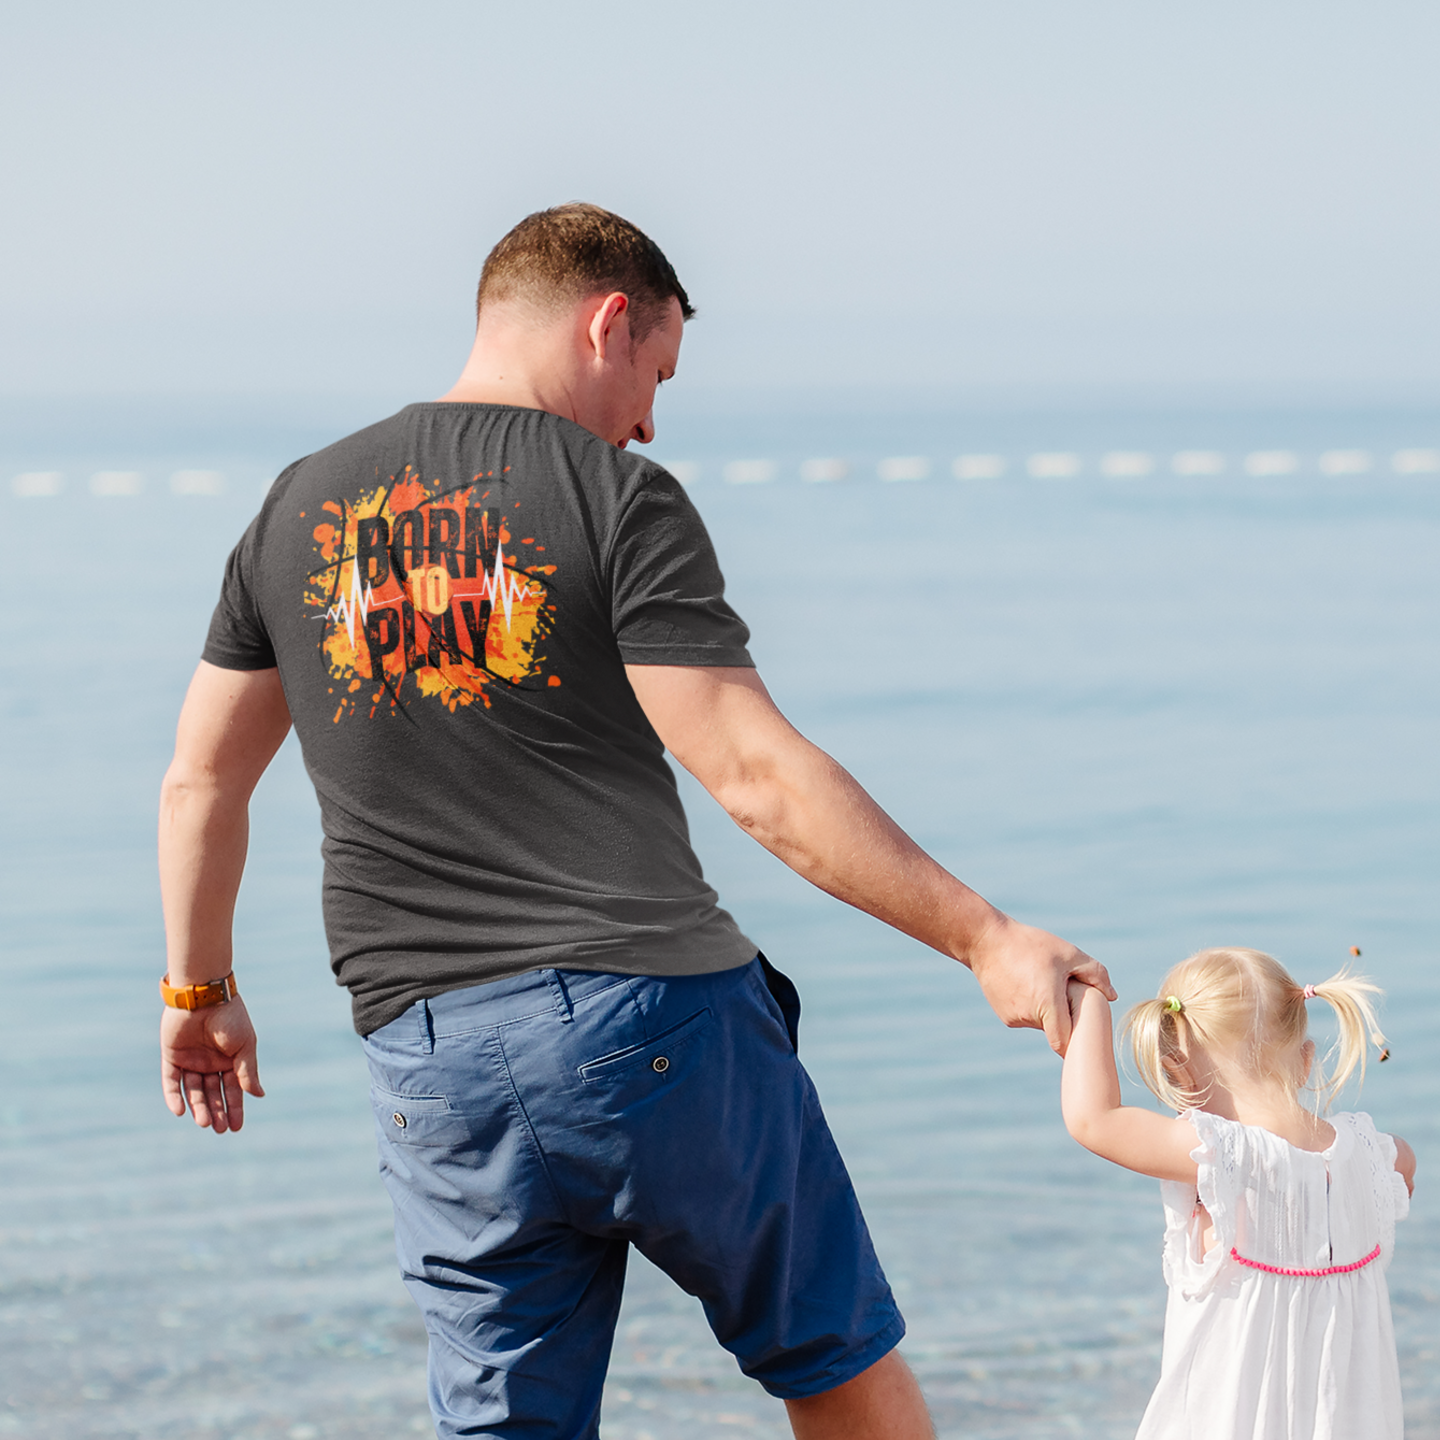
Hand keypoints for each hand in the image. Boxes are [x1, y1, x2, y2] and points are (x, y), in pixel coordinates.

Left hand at [160, 997, 263, 1132]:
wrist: (204, 995)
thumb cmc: (230, 1017)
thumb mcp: (244, 1045)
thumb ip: (248, 1071)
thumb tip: (259, 1095)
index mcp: (230, 1059)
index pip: (233, 1088)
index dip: (235, 1107)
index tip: (235, 1127)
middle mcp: (210, 1062)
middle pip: (212, 1093)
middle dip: (217, 1111)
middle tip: (219, 1129)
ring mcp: (190, 1060)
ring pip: (193, 1090)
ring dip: (198, 1106)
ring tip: (205, 1122)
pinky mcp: (172, 1056)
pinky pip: (171, 1080)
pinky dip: (174, 1096)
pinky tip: (179, 1111)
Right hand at [967, 915, 1115, 1055]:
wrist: (986, 941)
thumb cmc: (1030, 945)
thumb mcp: (1068, 952)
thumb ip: (1095, 973)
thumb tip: (1112, 996)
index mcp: (1047, 1004)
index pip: (1065, 1042)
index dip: (1077, 1042)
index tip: (1086, 1039)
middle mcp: (1028, 1016)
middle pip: (1056, 1028)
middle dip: (1065, 1015)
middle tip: (1066, 991)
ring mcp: (1014, 1018)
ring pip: (1041, 1023)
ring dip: (1048, 1010)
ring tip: (1044, 983)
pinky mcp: (1004, 1015)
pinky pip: (1027, 1017)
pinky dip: (1032, 1006)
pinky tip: (1028, 984)